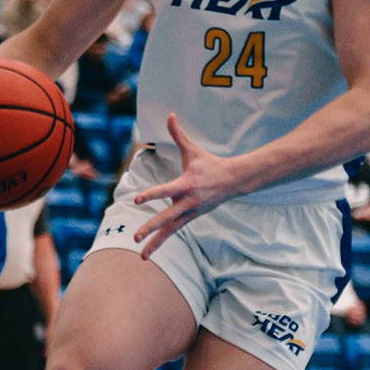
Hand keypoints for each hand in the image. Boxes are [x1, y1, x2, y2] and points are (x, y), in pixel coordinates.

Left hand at [130, 115, 240, 258]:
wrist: (233, 181)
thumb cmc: (209, 164)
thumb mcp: (193, 150)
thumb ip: (178, 134)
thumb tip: (169, 114)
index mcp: (186, 185)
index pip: (166, 190)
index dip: (151, 195)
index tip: (137, 200)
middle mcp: (187, 202)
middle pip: (166, 217)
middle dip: (151, 227)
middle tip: (136, 236)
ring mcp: (190, 213)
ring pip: (170, 231)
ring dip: (155, 243)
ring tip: (141, 256)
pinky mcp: (190, 219)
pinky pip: (173, 232)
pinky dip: (161, 241)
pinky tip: (149, 251)